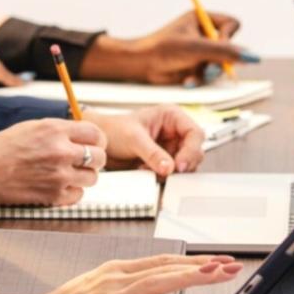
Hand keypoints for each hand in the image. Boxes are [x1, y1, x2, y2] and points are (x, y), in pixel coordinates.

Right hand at [0, 118, 106, 208]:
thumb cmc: (1, 148)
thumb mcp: (31, 127)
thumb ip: (58, 129)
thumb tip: (81, 132)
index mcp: (55, 130)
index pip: (96, 133)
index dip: (97, 140)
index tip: (93, 144)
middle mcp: (61, 151)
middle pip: (100, 157)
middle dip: (95, 159)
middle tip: (83, 161)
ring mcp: (59, 175)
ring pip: (92, 178)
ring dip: (83, 176)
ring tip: (68, 174)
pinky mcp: (53, 196)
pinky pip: (78, 195)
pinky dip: (72, 192)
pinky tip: (58, 186)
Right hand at [0, 255, 243, 293]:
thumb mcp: (95, 289)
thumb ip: (125, 286)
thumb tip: (154, 288)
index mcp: (114, 271)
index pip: (162, 262)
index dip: (193, 261)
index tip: (220, 260)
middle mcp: (114, 280)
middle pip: (166, 269)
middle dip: (202, 267)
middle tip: (231, 265)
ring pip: (155, 286)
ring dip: (187, 280)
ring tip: (214, 277)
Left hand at [80, 11, 245, 84]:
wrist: (141, 65)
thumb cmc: (163, 49)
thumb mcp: (197, 48)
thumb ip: (226, 52)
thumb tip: (253, 57)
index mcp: (203, 19)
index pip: (232, 24)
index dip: (227, 37)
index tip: (215, 44)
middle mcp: (204, 34)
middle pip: (230, 48)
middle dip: (217, 60)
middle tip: (206, 67)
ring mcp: (201, 51)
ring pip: (221, 64)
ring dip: (208, 72)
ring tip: (193, 74)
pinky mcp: (196, 66)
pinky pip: (210, 74)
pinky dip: (199, 78)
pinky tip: (187, 79)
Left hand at [86, 106, 205, 176]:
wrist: (99, 144)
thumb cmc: (114, 130)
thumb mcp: (134, 139)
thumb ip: (153, 153)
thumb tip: (169, 168)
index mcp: (172, 117)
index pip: (195, 134)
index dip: (191, 151)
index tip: (180, 166)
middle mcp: (175, 132)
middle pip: (194, 152)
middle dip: (181, 164)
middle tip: (167, 172)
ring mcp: (170, 148)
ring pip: (185, 166)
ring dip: (170, 172)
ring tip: (147, 168)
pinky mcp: (163, 162)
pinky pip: (172, 173)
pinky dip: (162, 177)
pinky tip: (145, 171)